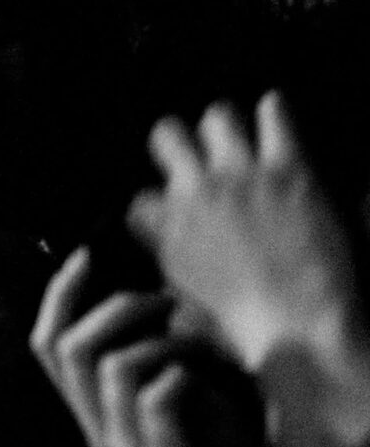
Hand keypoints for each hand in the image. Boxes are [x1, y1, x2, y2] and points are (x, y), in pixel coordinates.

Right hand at [31, 246, 285, 446]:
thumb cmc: (228, 445)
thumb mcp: (181, 389)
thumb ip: (151, 352)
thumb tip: (143, 292)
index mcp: (92, 415)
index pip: (45, 346)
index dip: (58, 296)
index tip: (86, 256)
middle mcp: (98, 437)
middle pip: (69, 350)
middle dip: (115, 307)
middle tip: (164, 298)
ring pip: (112, 370)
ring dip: (160, 339)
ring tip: (200, 340)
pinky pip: (155, 402)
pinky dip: (180, 373)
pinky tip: (208, 376)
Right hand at [128, 93, 362, 374]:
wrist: (303, 331)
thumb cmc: (254, 335)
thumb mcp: (199, 320)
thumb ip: (183, 302)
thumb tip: (173, 310)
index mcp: (168, 232)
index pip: (142, 199)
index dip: (160, 202)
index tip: (176, 208)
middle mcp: (194, 195)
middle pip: (168, 137)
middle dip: (183, 142)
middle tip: (204, 150)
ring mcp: (239, 177)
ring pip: (217, 117)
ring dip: (228, 125)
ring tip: (243, 131)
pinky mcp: (287, 169)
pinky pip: (273, 115)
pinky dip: (274, 111)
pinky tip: (276, 112)